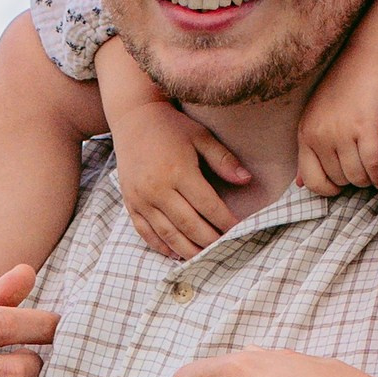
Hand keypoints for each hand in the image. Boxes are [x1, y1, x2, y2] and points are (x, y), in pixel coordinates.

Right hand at [113, 94, 255, 262]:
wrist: (133, 118)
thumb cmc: (172, 127)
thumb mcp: (201, 136)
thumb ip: (223, 159)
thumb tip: (247, 180)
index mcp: (178, 171)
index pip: (208, 206)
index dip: (225, 221)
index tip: (238, 230)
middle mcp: (158, 189)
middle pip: (189, 225)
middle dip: (209, 240)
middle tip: (224, 249)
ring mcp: (141, 199)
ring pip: (168, 234)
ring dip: (188, 250)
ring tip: (203, 258)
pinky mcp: (130, 203)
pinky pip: (146, 232)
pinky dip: (161, 246)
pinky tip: (176, 254)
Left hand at [294, 0, 377, 197]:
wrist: (369, 58)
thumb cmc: (346, 89)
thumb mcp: (317, 117)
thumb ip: (310, 150)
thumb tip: (300, 185)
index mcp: (306, 133)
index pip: (313, 181)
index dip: (329, 188)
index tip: (342, 183)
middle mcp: (320, 135)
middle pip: (340, 179)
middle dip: (354, 178)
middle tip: (365, 166)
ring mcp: (342, 133)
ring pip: (358, 176)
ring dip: (370, 177)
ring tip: (375, 166)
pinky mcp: (365, 128)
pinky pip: (374, 166)